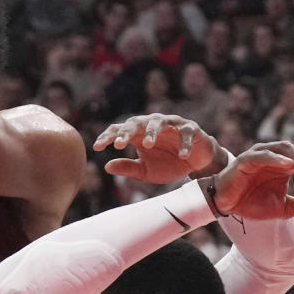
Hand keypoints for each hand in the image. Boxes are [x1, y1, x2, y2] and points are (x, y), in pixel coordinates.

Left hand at [94, 114, 224, 182]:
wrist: (196, 164)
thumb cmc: (168, 164)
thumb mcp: (146, 171)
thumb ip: (128, 168)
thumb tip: (107, 167)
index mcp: (139, 134)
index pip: (119, 130)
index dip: (107, 137)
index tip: (97, 147)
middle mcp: (153, 126)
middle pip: (136, 122)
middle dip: (126, 131)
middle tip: (118, 143)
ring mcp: (172, 125)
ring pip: (159, 122)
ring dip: (152, 132)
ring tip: (146, 145)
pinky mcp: (191, 129)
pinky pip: (186, 133)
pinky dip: (184, 143)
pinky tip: (181, 155)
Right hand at [210, 142, 293, 218]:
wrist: (225, 204)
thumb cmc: (252, 203)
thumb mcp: (282, 209)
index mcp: (287, 166)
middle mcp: (278, 157)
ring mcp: (263, 155)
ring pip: (287, 149)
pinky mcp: (247, 158)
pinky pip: (264, 155)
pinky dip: (276, 158)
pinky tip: (289, 165)